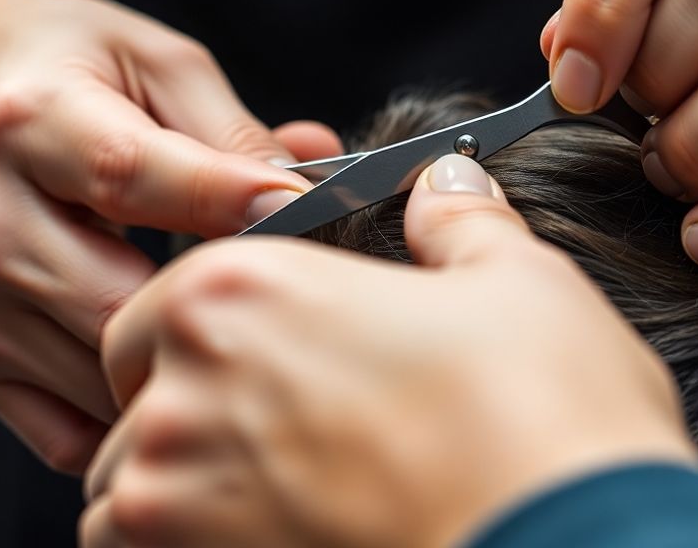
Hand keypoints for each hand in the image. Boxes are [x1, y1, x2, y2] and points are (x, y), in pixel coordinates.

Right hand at [0, 0, 341, 472]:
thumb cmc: (66, 71)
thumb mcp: (156, 64)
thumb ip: (233, 131)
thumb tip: (309, 187)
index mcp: (28, 124)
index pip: (131, 178)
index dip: (227, 200)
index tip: (305, 210)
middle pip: (119, 304)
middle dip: (209, 303)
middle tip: (271, 289)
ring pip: (103, 378)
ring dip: (177, 359)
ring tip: (218, 319)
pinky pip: (71, 432)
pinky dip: (129, 411)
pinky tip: (161, 359)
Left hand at [82, 154, 697, 547]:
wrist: (570, 544)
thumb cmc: (544, 417)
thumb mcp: (516, 283)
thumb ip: (459, 222)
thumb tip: (450, 185)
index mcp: (241, 288)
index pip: (168, 300)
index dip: (212, 330)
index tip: (259, 357)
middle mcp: (185, 387)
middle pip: (136, 397)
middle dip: (185, 413)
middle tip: (277, 435)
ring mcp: (175, 496)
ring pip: (127, 491)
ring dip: (178, 494)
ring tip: (276, 498)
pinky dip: (186, 547)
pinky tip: (269, 535)